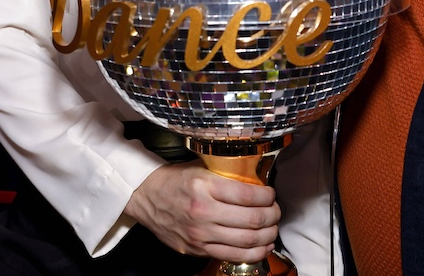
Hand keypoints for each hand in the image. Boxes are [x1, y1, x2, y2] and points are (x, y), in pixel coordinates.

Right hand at [127, 161, 279, 261]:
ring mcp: (200, 234)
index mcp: (204, 186)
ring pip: (246, 241)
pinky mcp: (197, 249)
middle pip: (252, 220)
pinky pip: (232, 255)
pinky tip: (262, 246)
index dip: (267, 196)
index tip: (271, 194)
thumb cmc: (175, 181)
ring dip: (268, 236)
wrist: (146, 198)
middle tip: (276, 211)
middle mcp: (203, 211)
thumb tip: (257, 179)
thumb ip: (227, 174)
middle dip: (272, 216)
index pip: (248, 195)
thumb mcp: (200, 168)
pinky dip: (253, 253)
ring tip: (273, 228)